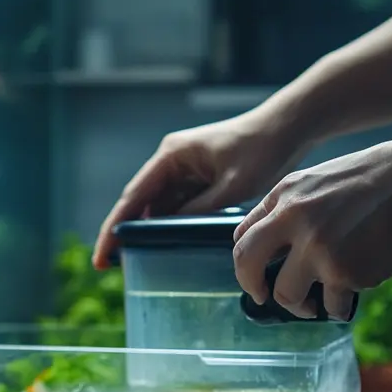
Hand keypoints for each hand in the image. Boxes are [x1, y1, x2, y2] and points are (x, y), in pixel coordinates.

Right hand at [92, 109, 308, 268]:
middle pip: (140, 203)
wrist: (289, 126)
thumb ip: (198, 210)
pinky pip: (178, 206)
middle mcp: (171, 161)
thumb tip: (169, 233)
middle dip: (125, 232)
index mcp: (171, 156)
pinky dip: (171, 224)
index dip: (114, 228)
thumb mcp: (233, 186)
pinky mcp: (199, 178)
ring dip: (148, 230)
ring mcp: (184, 170)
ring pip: (158, 207)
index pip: (133, 198)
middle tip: (110, 265)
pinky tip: (167, 245)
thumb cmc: (262, 148)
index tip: (102, 255)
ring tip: (133, 260)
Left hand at [231, 138, 391, 319]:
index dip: (246, 260)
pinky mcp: (344, 272)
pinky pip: (331, 304)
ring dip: (299, 306)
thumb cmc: (375, 180)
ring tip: (314, 305)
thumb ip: (288, 208)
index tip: (256, 272)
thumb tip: (264, 242)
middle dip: (252, 287)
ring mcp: (317, 248)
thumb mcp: (318, 180)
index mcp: (284, 196)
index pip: (244, 236)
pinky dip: (339, 307)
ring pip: (287, 295)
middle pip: (247, 265)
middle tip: (263, 297)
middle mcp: (293, 221)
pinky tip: (347, 299)